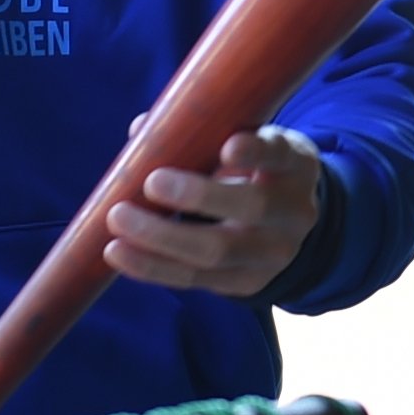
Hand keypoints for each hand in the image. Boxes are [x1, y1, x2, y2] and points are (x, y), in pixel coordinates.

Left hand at [103, 125, 323, 299]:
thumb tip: (141, 131)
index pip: (280, 155)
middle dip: (198, 196)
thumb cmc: (250, 169)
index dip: (255, 152)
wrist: (286, 223)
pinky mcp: (247, 283)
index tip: (227, 147)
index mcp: (295, 165)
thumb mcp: (243, 142)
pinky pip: (196, 279)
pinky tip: (118, 253)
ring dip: (161, 238)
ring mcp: (274, 254)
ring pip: (219, 252)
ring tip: (118, 220)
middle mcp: (293, 212)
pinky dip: (153, 266)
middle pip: (253, 208)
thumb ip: (200, 133)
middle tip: (151, 182)